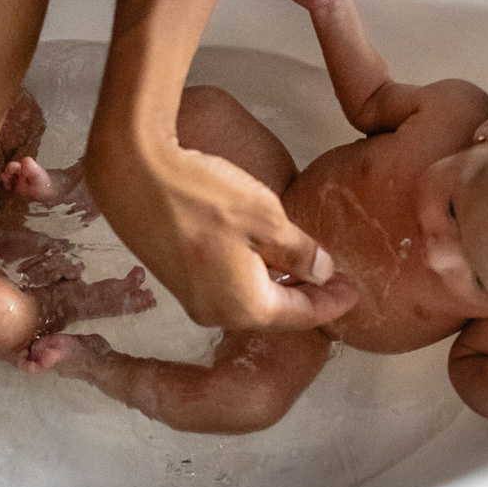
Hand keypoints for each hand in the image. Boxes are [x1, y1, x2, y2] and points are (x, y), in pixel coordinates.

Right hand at [87, 140, 357, 331]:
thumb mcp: (266, 217)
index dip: (332, 303)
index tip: (356, 292)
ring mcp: (189, 296)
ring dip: (275, 285)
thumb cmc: (204, 193)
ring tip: (301, 266)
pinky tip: (258, 255)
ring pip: (245, 299)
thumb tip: (322, 272)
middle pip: (272, 312)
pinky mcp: (172, 275)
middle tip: (334, 280)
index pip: (302, 314)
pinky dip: (248, 276)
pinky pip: (223, 285)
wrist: (132, 172)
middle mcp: (216, 312)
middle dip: (304, 298)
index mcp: (246, 305)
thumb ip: (299, 250)